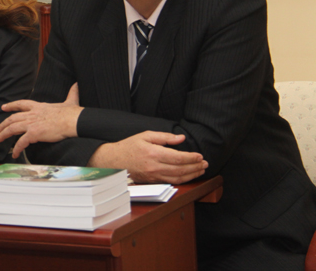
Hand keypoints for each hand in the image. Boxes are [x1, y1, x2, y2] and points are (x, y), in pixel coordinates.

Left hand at [0, 83, 83, 158]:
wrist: (72, 120)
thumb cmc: (71, 113)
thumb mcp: (70, 101)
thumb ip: (71, 93)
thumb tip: (76, 85)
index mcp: (38, 107)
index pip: (21, 104)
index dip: (11, 105)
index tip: (4, 107)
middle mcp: (32, 114)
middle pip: (12, 118)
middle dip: (3, 124)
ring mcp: (31, 124)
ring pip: (12, 129)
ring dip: (3, 134)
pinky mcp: (33, 134)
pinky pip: (21, 142)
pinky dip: (16, 148)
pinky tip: (14, 153)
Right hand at [88, 131, 207, 183]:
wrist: (114, 161)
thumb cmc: (129, 146)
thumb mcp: (145, 135)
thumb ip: (164, 137)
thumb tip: (181, 138)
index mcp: (153, 153)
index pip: (178, 157)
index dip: (191, 157)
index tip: (200, 156)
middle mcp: (154, 166)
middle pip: (180, 169)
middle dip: (195, 167)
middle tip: (205, 163)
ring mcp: (154, 176)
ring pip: (178, 178)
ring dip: (192, 175)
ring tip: (201, 170)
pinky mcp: (153, 181)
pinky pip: (171, 182)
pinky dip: (183, 180)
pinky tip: (189, 176)